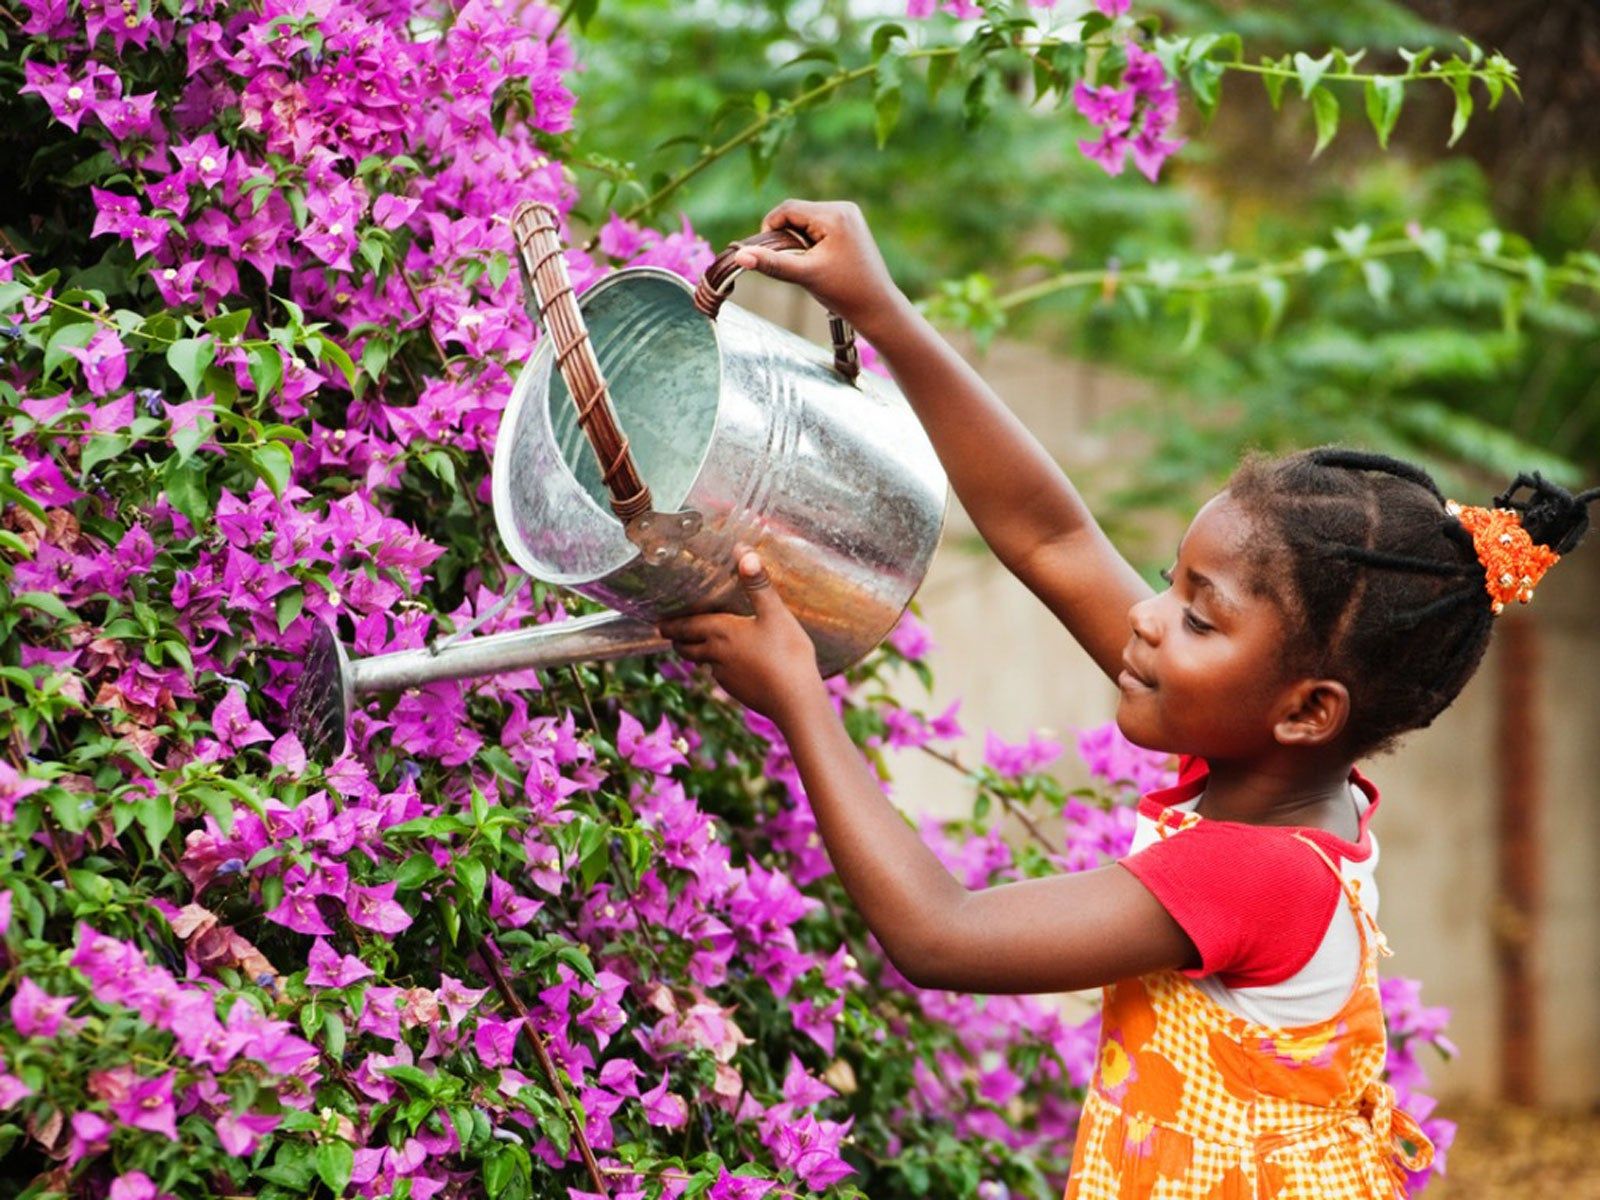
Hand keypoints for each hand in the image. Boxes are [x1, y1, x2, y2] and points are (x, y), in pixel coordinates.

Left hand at [656, 551, 823, 722]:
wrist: (795, 701)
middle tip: (671, 635)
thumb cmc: (787, 653)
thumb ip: (758, 583)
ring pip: (704, 663)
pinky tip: (733, 666)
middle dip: (678, 640)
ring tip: (697, 648)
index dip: (671, 625)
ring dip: (697, 654)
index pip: (686, 627)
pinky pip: (722, 676)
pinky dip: (720, 668)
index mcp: (721, 632)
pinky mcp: (738, 691)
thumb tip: (742, 551)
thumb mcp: (775, 612)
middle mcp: (716, 654)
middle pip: (687, 648)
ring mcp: (725, 676)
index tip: (659, 624)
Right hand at [730, 200, 907, 336]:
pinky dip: (809, 240)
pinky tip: (817, 261)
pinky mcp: (850, 225)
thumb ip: (772, 264)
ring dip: (797, 239)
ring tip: (806, 265)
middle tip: (790, 264)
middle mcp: (843, 208)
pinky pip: (818, 225)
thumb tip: (739, 256)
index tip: (768, 254)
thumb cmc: (844, 293)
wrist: (877, 307)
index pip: (787, 209)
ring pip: (806, 219)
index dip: (770, 229)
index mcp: (834, 215)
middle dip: (785, 236)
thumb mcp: (805, 276)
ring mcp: (849, 215)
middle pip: (796, 212)